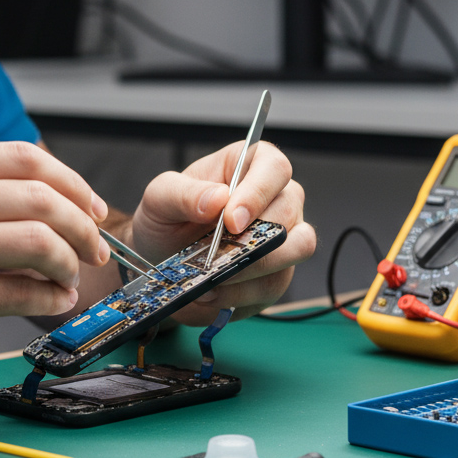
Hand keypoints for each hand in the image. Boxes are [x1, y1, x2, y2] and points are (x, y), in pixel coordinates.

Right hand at [0, 141, 110, 373]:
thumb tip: (47, 207)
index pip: (24, 157)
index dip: (71, 181)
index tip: (89, 205)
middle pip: (41, 196)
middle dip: (82, 225)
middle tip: (94, 247)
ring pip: (38, 241)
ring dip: (70, 262)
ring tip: (71, 276)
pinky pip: (20, 291)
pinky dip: (50, 297)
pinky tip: (52, 300)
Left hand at [127, 141, 315, 325]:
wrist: (161, 261)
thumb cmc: (165, 220)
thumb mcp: (159, 198)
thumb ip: (184, 194)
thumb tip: (219, 198)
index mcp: (248, 165)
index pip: (274, 168)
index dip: (258, 193)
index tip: (231, 220)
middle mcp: (274, 197)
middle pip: (290, 209)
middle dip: (254, 236)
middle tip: (217, 255)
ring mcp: (283, 234)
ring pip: (298, 246)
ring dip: (254, 266)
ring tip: (214, 275)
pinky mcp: (279, 271)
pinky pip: (276, 282)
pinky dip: (242, 292)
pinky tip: (213, 290)